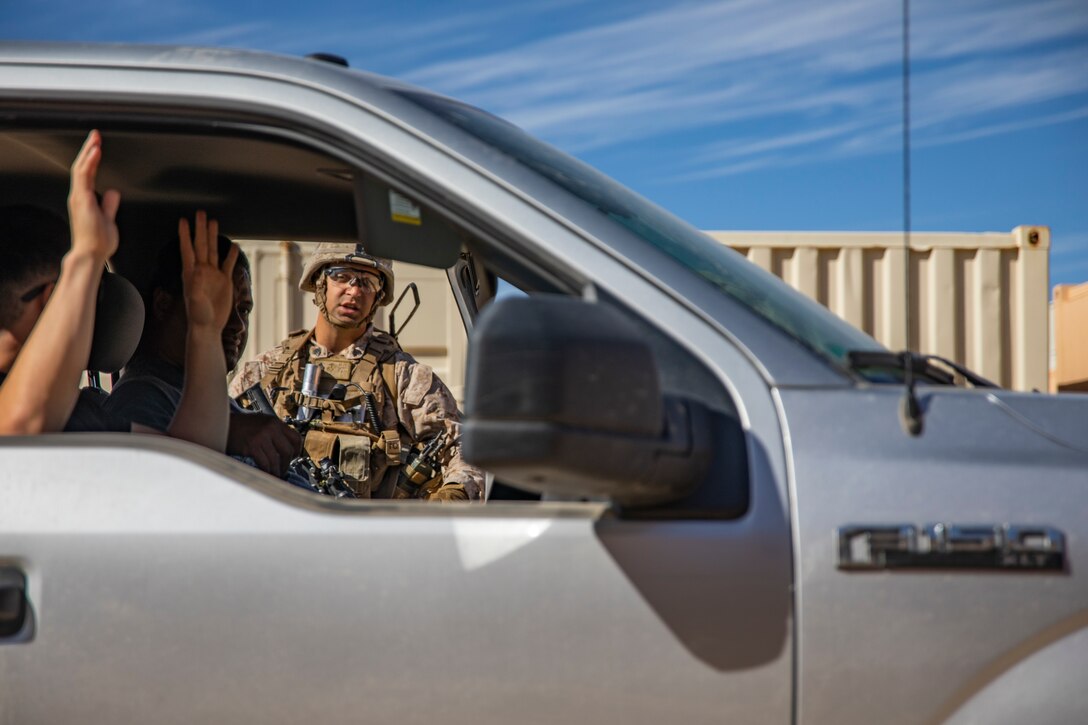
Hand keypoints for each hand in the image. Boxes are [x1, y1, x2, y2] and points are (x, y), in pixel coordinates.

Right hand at [67, 130, 119, 260]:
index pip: (86, 173)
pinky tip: (95, 152)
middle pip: (82, 167)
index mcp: (85, 198)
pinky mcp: (82, 200)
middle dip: (88, 150)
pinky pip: (84, 176)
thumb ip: (109, 205)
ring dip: (88, 152)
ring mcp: (79, 197)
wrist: (92, 254)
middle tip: (95, 135)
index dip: (91, 159)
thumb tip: (113, 192)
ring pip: (80, 168)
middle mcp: (79, 195)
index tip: (97, 147)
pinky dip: (89, 162)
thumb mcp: (108, 218)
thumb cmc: (99, 241)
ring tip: (95, 138)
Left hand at [179, 210, 237, 330]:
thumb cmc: (198, 316)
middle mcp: (201, 270)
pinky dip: (231, 255)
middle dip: (200, 229)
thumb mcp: (195, 302)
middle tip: (200, 213)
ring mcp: (213, 275)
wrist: (208, 326)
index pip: (188, 249)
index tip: (182, 221)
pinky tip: (233, 246)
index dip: (185, 235)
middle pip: (201, 245)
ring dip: (213, 236)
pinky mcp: (224, 281)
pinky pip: (227, 264)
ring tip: (214, 221)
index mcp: (191, 273)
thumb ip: (195, 286)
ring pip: (213, 251)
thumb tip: (199, 269)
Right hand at [227, 411, 302, 476]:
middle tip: (283, 470)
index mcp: (275, 422)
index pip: (296, 438)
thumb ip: (273, 432)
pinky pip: (265, 463)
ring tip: (275, 475)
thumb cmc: (240, 426)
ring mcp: (261, 436)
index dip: (297, 451)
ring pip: (277, 459)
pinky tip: (266, 475)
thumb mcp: (261, 423)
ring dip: (277, 471)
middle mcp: (270, 428)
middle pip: (288, 451)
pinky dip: (267, 472)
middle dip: (287, 464)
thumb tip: (285, 448)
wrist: (220, 425)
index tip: (294, 458)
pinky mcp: (252, 446)